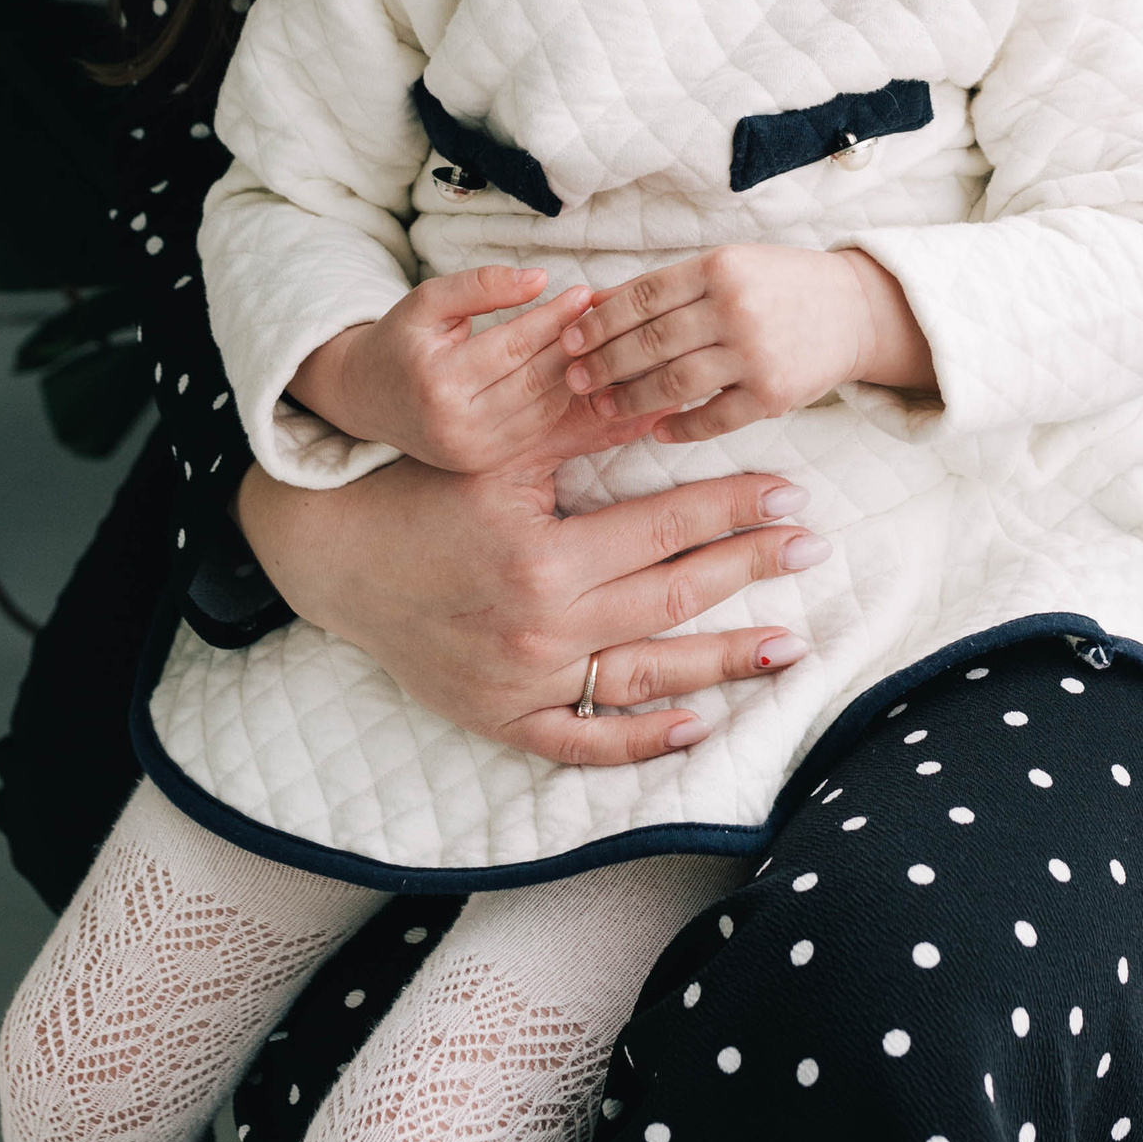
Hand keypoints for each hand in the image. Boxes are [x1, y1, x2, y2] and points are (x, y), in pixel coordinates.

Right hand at [237, 452, 833, 766]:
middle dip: (750, 569)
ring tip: (790, 645)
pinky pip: (583, 741)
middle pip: (672, 597)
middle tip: (813, 547)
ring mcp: (523, 682)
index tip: (791, 495)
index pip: (666, 528)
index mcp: (541, 554)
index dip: (735, 508)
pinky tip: (702, 724)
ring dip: (726, 661)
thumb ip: (585, 433)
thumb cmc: (418, 490)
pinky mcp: (502, 718)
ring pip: (646, 676)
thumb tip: (672, 400)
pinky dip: (643, 740)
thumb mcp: (500, 451)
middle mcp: (539, 627)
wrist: (330, 556)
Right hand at [292, 267, 596, 471]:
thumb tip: (540, 278)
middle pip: (535, 378)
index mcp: (438, 380)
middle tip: (602, 315)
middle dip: (573, 343)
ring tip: (595, 341)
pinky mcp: (482, 462)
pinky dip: (561, 400)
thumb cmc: (401, 340)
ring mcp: (471, 450)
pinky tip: (575, 372)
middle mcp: (455, 424)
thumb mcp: (427, 301)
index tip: (584, 292)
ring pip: (544, 407)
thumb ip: (480, 285)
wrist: (365, 397)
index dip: (554, 317)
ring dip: (576, 373)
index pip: (514, 344)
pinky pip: (537, 428)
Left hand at [561, 245, 937, 442]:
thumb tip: (595, 301)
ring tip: (603, 408)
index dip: (599, 320)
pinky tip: (656, 430)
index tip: (570, 339)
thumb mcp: (727, 265)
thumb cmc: (779, 284)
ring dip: (630, 399)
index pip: (642, 296)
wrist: (855, 310)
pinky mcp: (773, 394)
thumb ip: (667, 285)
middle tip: (574, 379)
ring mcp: (756, 353)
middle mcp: (735, 307)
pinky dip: (680, 428)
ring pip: (674, 383)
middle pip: (650, 342)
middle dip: (604, 363)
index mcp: (719, 267)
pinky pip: (714, 418)